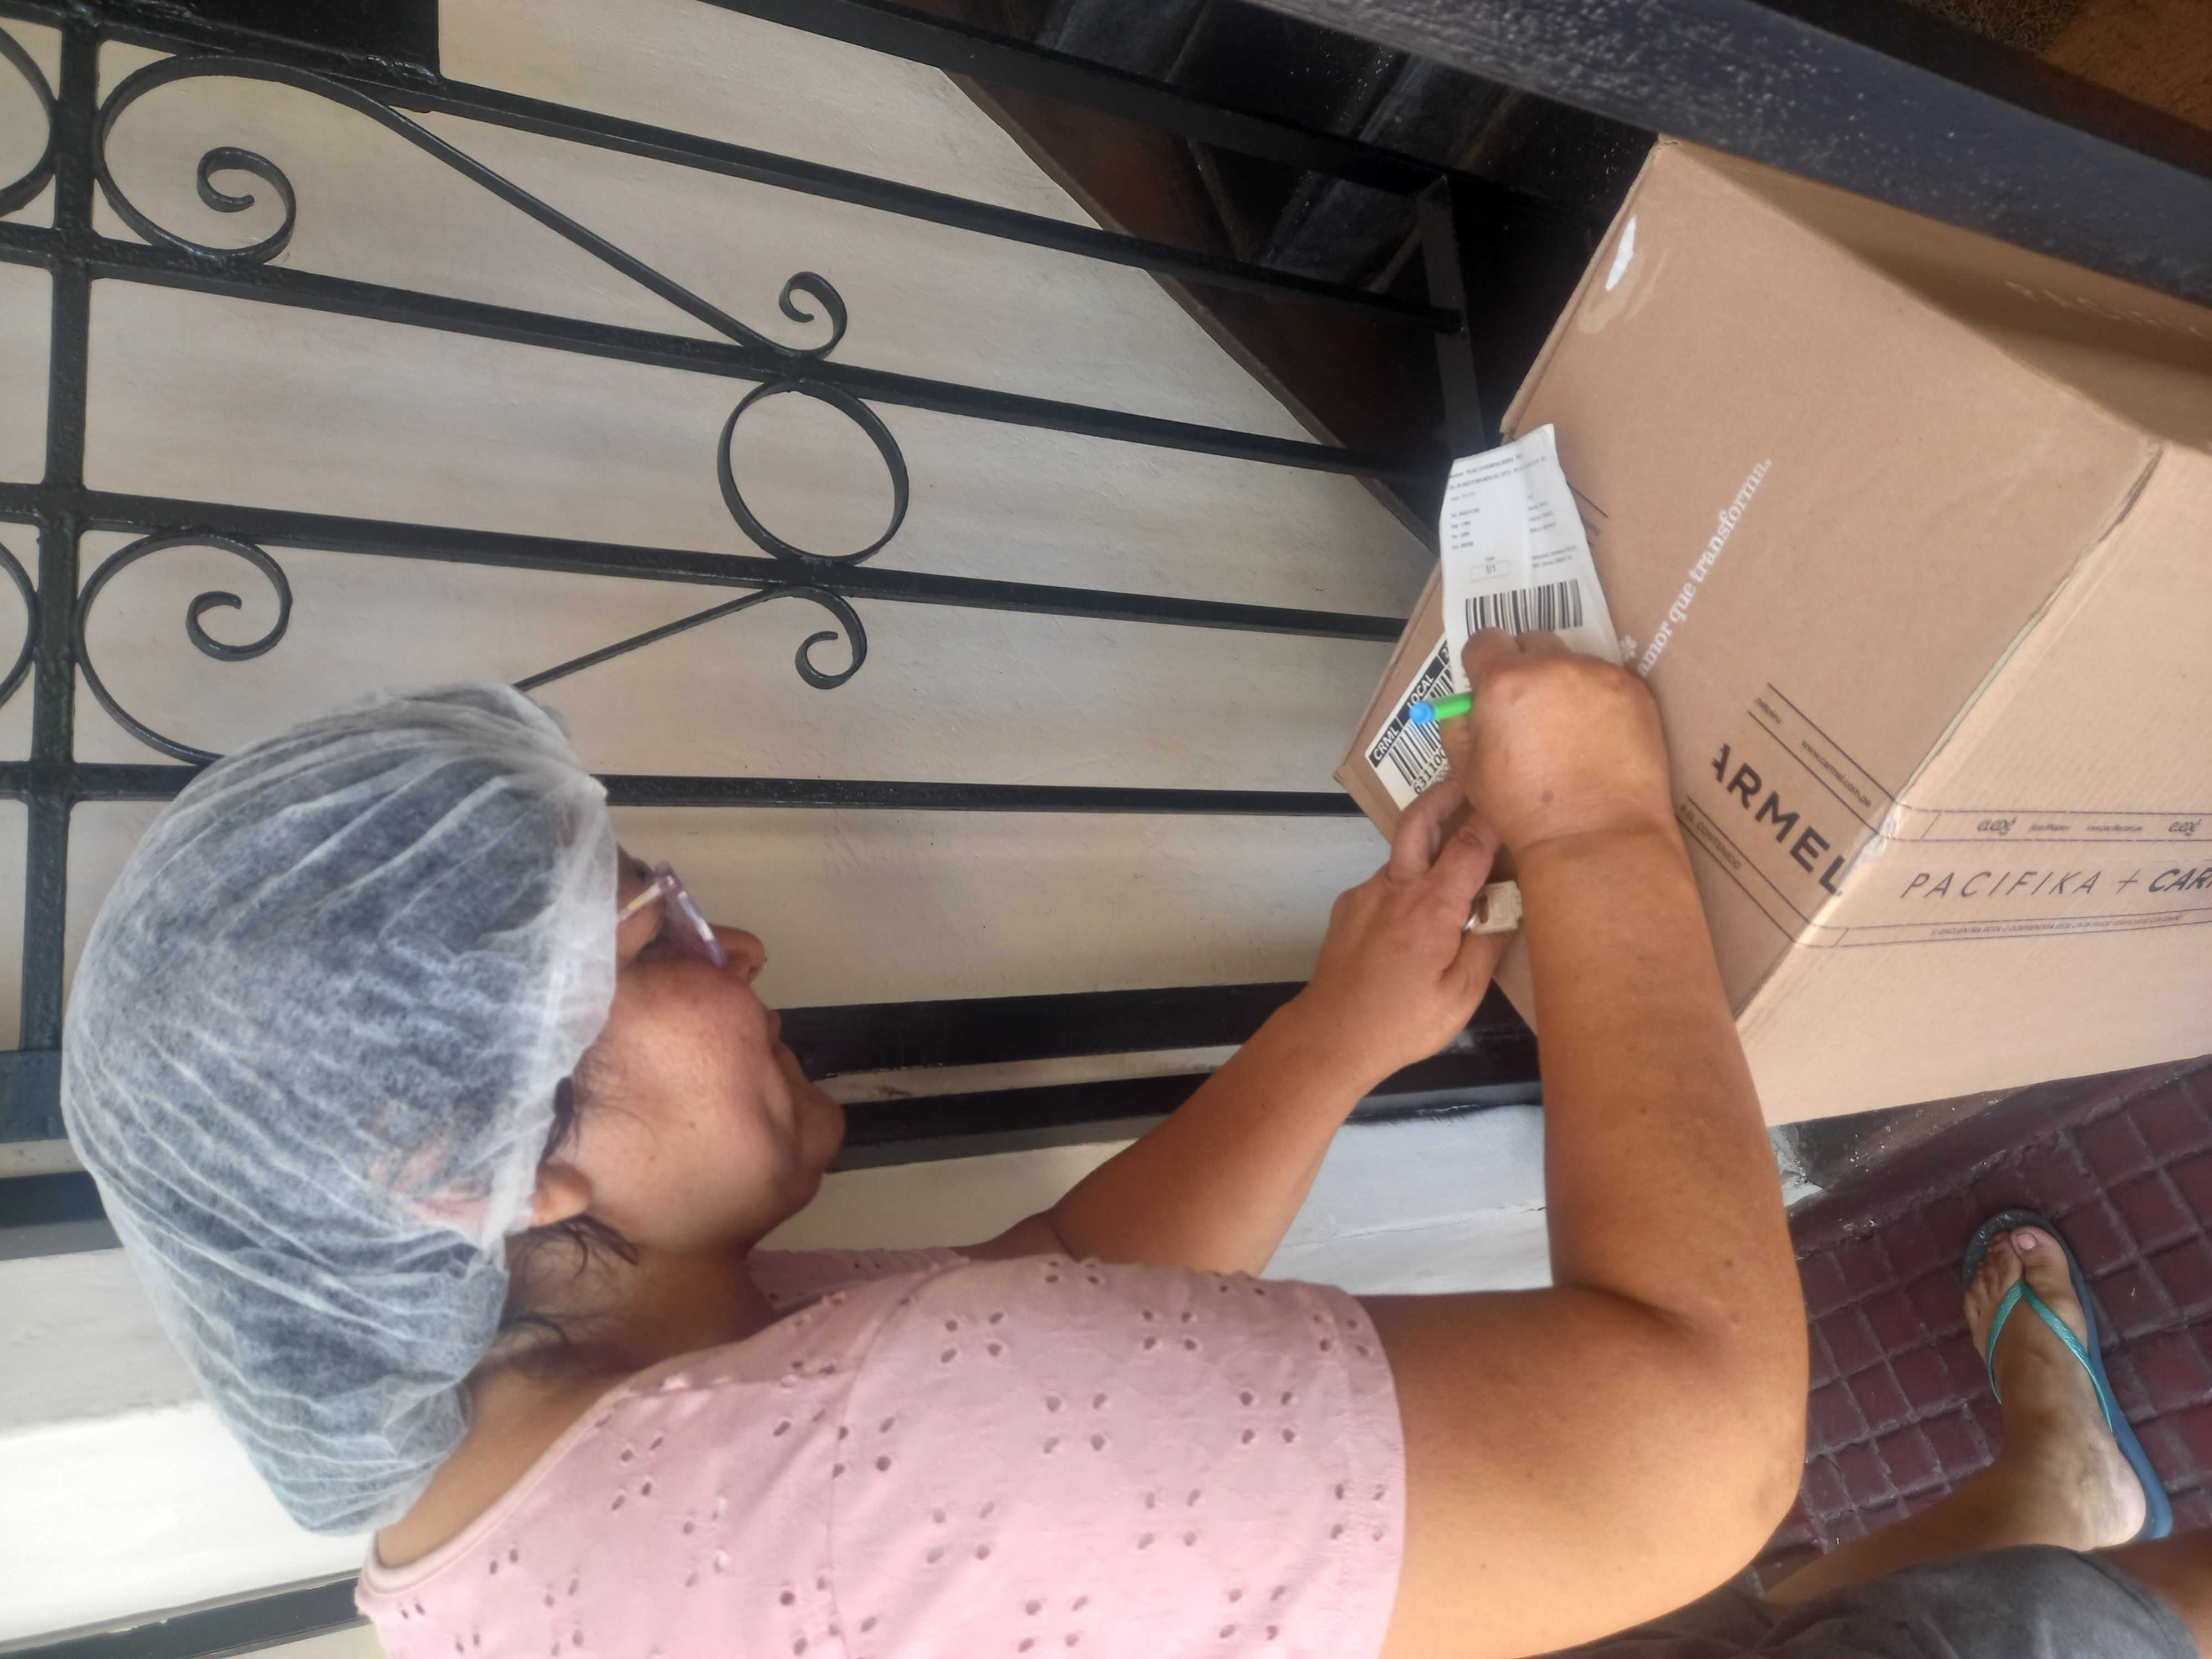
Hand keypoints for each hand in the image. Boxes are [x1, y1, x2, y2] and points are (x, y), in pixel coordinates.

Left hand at [1290, 780, 1506, 1085]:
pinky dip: (1409, 882)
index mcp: (1431, 906)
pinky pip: (1387, 883)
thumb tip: (1510, 904)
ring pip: (1403, 856)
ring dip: (1429, 847)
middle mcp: (1395, 887)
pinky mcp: (1348, 907)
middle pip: (1420, 820)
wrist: (1329, 1036)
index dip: (1494, 816)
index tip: (1511, 795)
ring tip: (1458, 861)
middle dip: (1446, 792)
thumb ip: (1488, 943)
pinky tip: (1421, 913)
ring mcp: (1365, 894)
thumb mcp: (1461, 994)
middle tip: (1470, 779)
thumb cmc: (1401, 1023)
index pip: (1470, 844)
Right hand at [1438, 630, 1675, 858]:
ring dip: (1564, 683)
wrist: (1595, 835)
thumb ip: (1459, 726)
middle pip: (1531, 642)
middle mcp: (1552, 666)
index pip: (1485, 640)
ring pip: (1572, 662)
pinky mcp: (1634, 690)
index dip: (1482, 662)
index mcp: (1503, 681)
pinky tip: (1598, 737)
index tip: (1488, 684)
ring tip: (1569, 729)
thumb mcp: (1467, 771)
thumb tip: (1465, 706)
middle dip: (1525, 666)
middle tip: (1528, 708)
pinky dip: (1598, 700)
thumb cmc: (1523, 810)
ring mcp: (1598, 675)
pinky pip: (1607, 681)